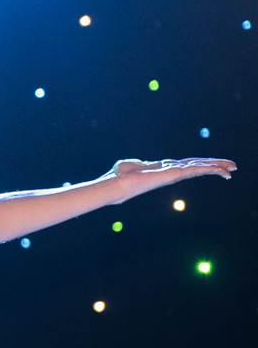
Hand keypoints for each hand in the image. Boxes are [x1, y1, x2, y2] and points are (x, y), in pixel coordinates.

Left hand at [107, 157, 235, 202]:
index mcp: (164, 169)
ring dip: (216, 167)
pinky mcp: (171, 175)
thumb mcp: (131, 165)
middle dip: (215, 166)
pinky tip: (219, 168)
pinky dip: (207, 168)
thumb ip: (137, 164)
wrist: (115, 183)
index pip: (187, 165)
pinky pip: (193, 169)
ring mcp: (172, 174)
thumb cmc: (118, 176)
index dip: (202, 164)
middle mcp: (170, 172)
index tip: (215, 164)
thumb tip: (136, 165)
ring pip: (199, 168)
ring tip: (232, 168)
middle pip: (197, 166)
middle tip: (233, 168)